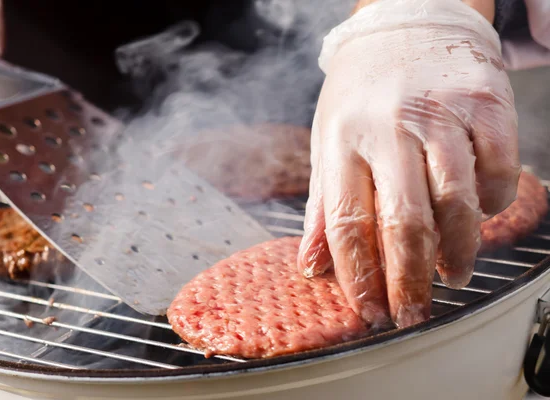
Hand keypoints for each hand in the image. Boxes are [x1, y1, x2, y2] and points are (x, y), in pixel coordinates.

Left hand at [298, 0, 519, 327]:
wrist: (408, 25)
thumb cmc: (362, 93)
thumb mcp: (327, 141)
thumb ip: (322, 205)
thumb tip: (312, 266)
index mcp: (342, 141)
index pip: (346, 222)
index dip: (358, 275)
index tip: (369, 311)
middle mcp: (389, 128)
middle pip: (403, 222)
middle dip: (410, 280)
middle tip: (414, 313)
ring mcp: (440, 114)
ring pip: (455, 201)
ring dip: (457, 250)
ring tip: (452, 274)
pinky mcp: (485, 103)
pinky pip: (498, 169)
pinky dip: (493, 204)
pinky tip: (479, 216)